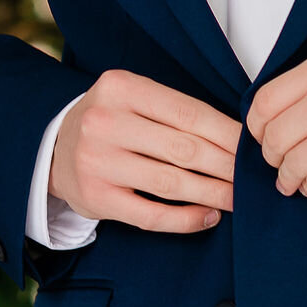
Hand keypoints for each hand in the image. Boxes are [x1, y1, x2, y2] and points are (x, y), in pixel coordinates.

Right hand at [49, 68, 239, 232]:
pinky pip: (150, 215)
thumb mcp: (134, 97)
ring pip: (170, 183)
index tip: (251, 146)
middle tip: (251, 176)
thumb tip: (235, 135)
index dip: (226, 132)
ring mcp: (97, 163)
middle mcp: (105, 123)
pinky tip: (208, 216)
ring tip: (238, 198)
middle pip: (183, 148)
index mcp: (121, 88)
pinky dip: (185, 219)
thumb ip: (174, 109)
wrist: (55, 148)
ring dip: (212, 193)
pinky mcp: (96, 198)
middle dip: (226, 165)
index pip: (188, 112)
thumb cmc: (111, 119)